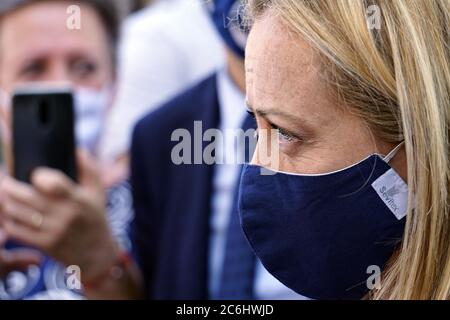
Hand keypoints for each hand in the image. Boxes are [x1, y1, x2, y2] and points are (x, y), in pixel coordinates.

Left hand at [0, 151, 118, 282]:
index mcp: (78, 199)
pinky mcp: (43, 244)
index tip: (35, 174)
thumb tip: (77, 149)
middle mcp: (64, 215)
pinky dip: (8, 218)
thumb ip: (90, 168)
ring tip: (4, 193)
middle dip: (9, 185)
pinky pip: (15, 229)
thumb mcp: (98, 192)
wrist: (97, 255)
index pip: (53, 183)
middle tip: (5, 180)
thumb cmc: (95, 218)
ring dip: (5, 200)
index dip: (39, 175)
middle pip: (26, 196)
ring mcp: (52, 231)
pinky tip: (8, 211)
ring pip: (16, 211)